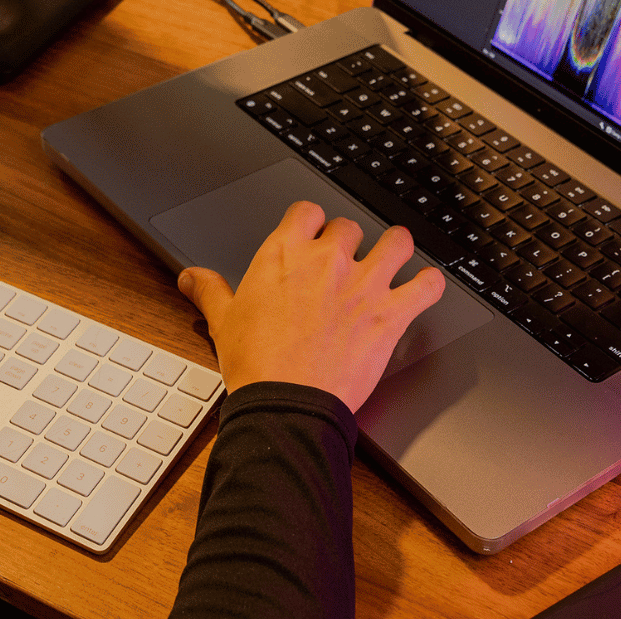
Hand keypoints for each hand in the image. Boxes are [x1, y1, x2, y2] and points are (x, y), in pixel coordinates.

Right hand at [177, 201, 444, 413]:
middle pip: (350, 227)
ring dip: (396, 249)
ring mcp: (363, 285)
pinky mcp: (390, 315)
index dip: (313, 223)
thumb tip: (191, 276)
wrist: (286, 404)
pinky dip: (429, 286)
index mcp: (285, 255)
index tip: (314, 236)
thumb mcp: (224, 322)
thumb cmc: (257, 366)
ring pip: (396, 242)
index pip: (308, 212)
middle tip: (346, 264)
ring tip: (393, 260)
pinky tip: (424, 289)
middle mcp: (327, 262)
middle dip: (350, 243)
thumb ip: (211, 291)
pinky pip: (427, 286)